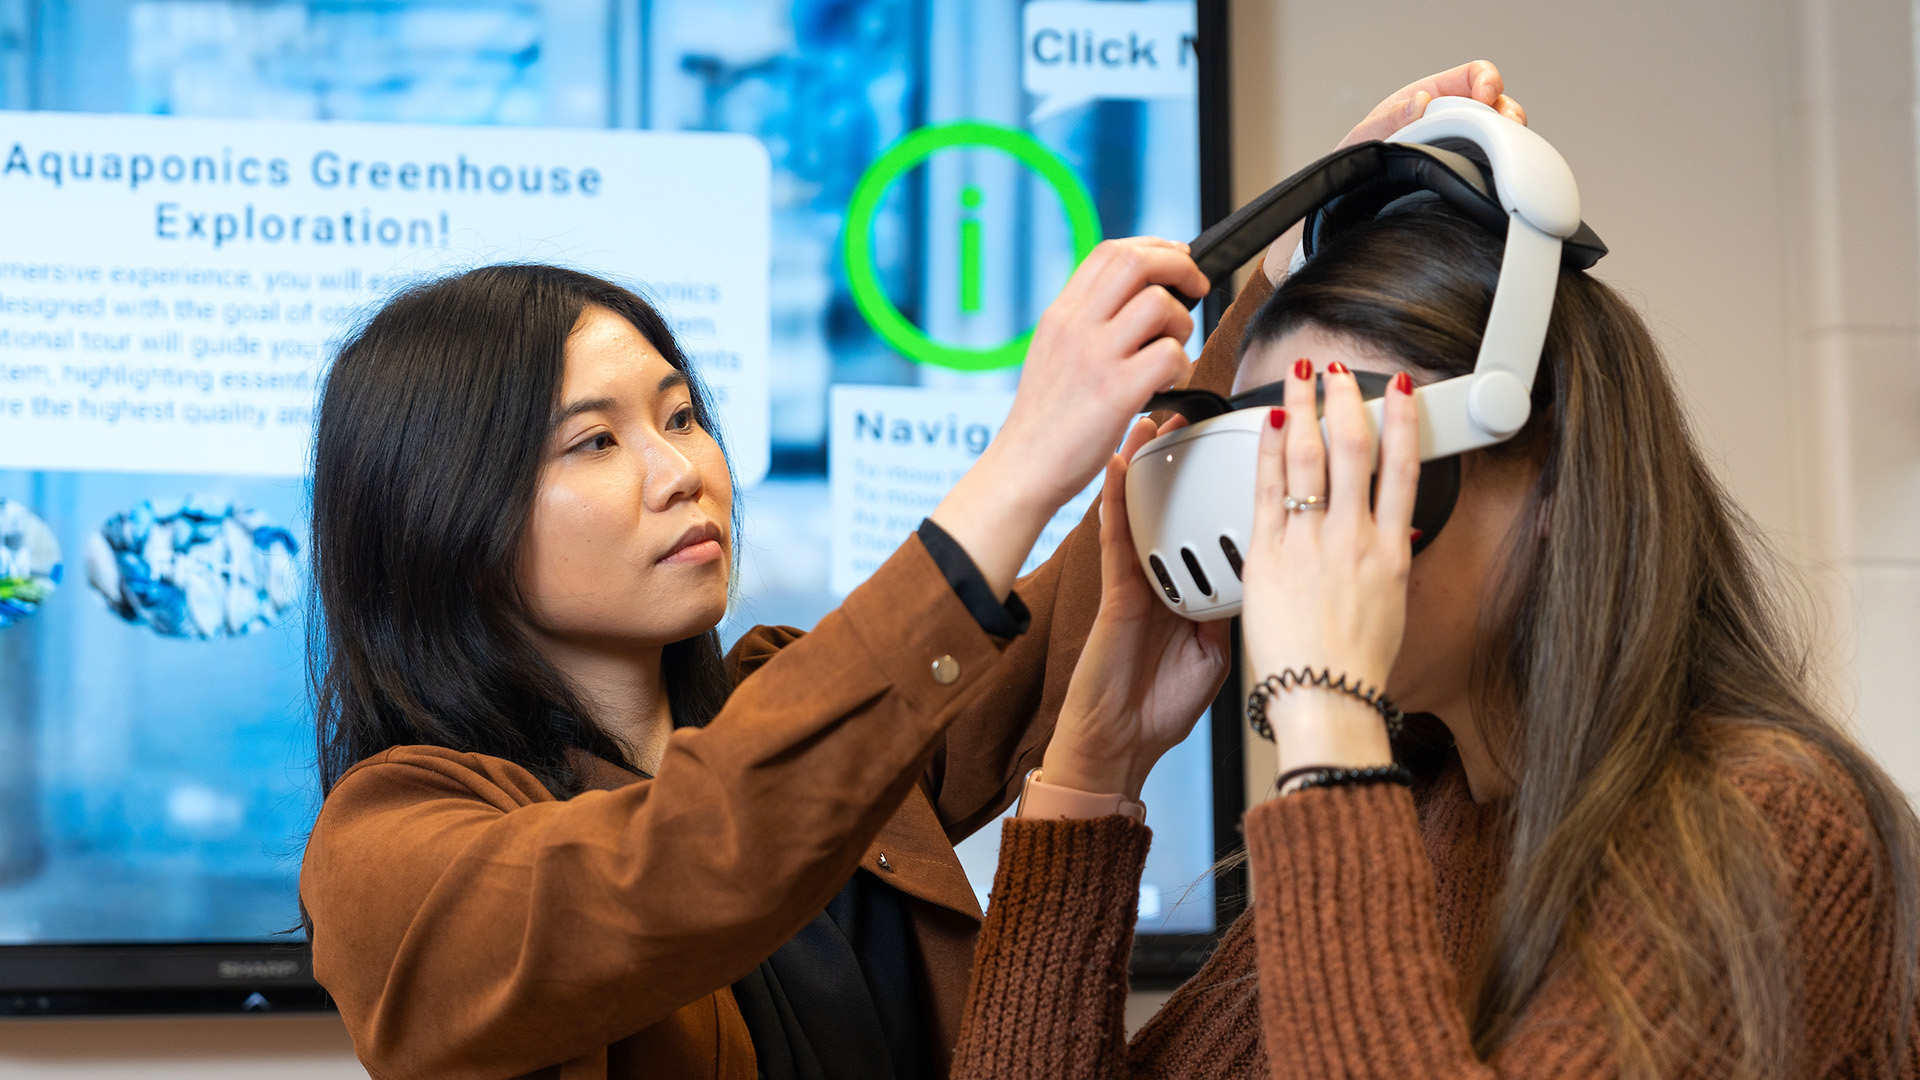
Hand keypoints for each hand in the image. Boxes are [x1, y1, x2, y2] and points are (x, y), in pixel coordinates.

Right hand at [932, 238, 1208, 598]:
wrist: (1022, 469)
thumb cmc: (1045, 420)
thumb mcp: (1052, 353)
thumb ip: (1087, 321)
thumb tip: (1136, 297)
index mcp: (1060, 314)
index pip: (1111, 252)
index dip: (1154, 247)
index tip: (1176, 261)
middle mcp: (1075, 327)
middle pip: (1138, 262)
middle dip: (1181, 268)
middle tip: (1195, 291)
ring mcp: (1095, 358)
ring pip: (1160, 305)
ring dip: (1182, 324)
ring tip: (1172, 349)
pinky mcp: (1116, 392)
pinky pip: (1170, 355)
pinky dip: (1181, 366)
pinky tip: (1168, 383)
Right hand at [1042, 416, 1231, 800]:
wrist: (1121, 744)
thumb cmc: (1163, 706)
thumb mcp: (1216, 651)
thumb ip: (1233, 611)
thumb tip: (1264, 580)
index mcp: (1194, 593)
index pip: (1216, 531)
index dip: (1228, 493)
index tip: (1249, 457)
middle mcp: (1165, 578)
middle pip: (1178, 509)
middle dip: (1185, 464)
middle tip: (1198, 416)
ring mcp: (1137, 581)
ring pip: (1145, 511)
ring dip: (1149, 465)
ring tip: (1156, 419)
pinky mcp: (1114, 590)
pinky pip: (1115, 537)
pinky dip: (1116, 499)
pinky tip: (1119, 463)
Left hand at [1239, 362, 1418, 776]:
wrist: (1324, 699)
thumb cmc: (1355, 665)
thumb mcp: (1391, 605)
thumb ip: (1386, 559)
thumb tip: (1392, 531)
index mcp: (1392, 550)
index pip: (1404, 466)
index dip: (1402, 419)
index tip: (1399, 389)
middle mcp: (1354, 538)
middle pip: (1356, 448)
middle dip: (1347, 399)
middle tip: (1338, 370)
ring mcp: (1311, 543)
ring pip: (1311, 457)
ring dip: (1307, 408)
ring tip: (1301, 377)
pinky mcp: (1269, 554)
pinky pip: (1268, 488)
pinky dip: (1269, 449)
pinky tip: (1270, 423)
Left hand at [1263, 60, 1527, 285]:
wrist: (1340, 221)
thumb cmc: (1347, 177)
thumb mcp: (1361, 144)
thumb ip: (1387, 123)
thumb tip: (1418, 104)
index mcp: (1425, 102)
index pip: (1471, 77)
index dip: (1485, 81)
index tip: (1485, 98)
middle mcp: (1447, 124)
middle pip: (1497, 108)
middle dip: (1507, 114)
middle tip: (1505, 130)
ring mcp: (1459, 154)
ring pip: (1500, 142)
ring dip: (1508, 146)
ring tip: (1504, 158)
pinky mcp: (1465, 184)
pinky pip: (1492, 174)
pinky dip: (1500, 175)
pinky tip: (1496, 183)